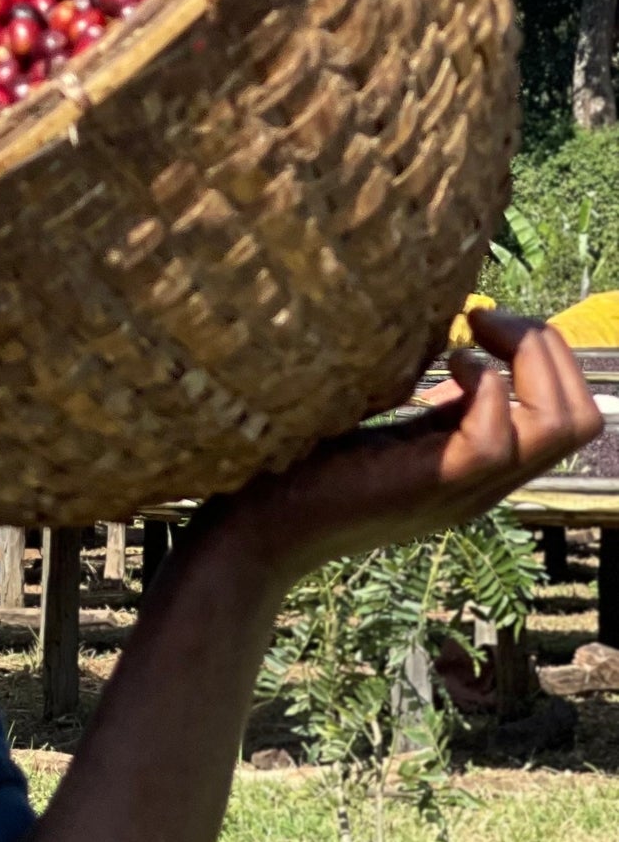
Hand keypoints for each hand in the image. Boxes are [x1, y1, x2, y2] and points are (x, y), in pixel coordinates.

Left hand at [217, 308, 602, 589]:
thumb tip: (459, 340)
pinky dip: (484, 382)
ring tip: (470, 332)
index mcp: (481, 460)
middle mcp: (487, 478)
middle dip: (548, 346)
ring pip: (560, 426)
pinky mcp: (432, 483)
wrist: (260, 524)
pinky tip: (444, 362)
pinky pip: (498, 438)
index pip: (568, 413)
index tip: (481, 317)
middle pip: (581, 417)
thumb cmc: (308, 461)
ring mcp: (465, 485)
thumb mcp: (388, 419)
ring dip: (528, 357)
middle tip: (486, 317)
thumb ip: (431, 397)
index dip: (543, 351)